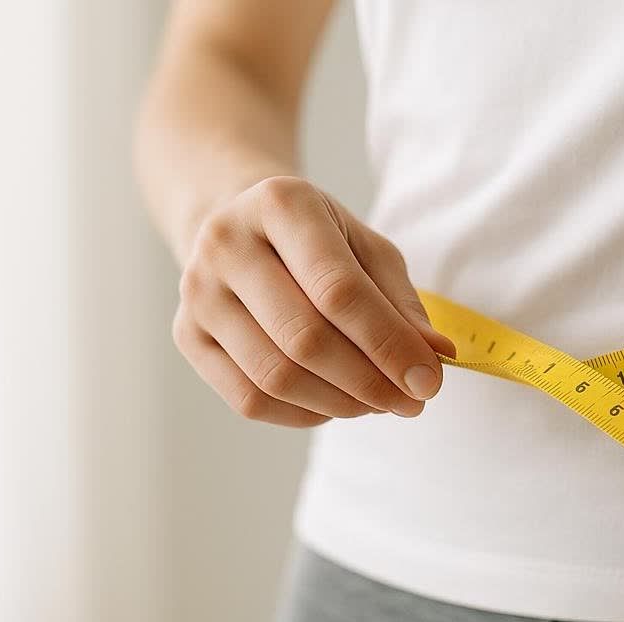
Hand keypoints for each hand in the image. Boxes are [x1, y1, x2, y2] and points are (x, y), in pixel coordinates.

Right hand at [171, 176, 456, 426]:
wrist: (239, 227)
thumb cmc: (318, 241)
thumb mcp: (367, 249)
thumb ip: (402, 301)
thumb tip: (436, 356)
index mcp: (281, 204)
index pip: (338, 290)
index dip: (389, 344)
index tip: (429, 380)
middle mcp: (226, 243)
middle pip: (304, 338)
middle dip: (369, 382)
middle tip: (411, 401)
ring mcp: (198, 292)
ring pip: (274, 376)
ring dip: (340, 404)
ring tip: (379, 404)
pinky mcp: (186, 335)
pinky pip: (249, 398)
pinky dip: (303, 414)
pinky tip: (336, 405)